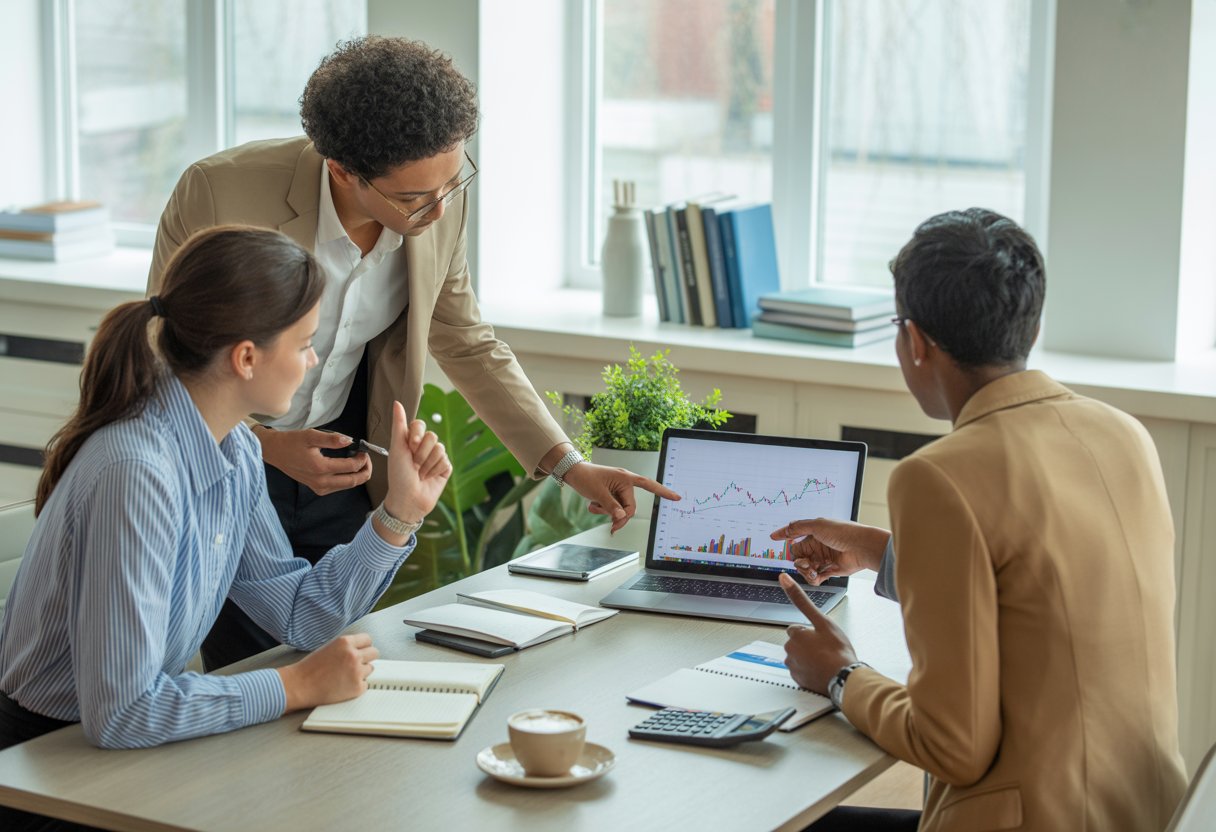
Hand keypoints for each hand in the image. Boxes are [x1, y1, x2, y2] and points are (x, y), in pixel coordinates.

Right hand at [256, 427, 371, 495]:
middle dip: (365, 470)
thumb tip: (350, 440)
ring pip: (348, 486)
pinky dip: (347, 479)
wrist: (275, 452)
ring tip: (358, 460)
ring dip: (357, 475)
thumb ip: (332, 439)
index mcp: (321, 468)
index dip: (362, 459)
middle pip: (353, 481)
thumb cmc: (292, 442)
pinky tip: (346, 467)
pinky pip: (339, 487)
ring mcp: (319, 488)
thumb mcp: (311, 435)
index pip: (351, 467)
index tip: (363, 449)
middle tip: (365, 457)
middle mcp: (321, 482)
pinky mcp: (317, 489)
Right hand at [277, 633, 378, 711]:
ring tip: (344, 676)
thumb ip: (346, 647)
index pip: (368, 639)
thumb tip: (361, 649)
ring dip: (361, 672)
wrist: (299, 685)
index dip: (364, 646)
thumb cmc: (310, 668)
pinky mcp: (357, 687)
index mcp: (345, 642)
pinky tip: (343, 686)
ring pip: (370, 668)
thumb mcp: (329, 647)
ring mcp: (356, 672)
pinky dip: (357, 686)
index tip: (362, 650)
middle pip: (374, 652)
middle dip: (367, 658)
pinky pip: (365, 684)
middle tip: (357, 664)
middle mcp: (353, 655)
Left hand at [380, 402, 451, 535]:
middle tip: (414, 464)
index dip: (416, 435)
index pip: (420, 424)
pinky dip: (436, 470)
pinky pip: (446, 461)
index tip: (410, 447)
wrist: (408, 499)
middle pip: (432, 436)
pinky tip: (429, 478)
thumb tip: (397, 402)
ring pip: (440, 448)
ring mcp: (435, 457)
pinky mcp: (445, 468)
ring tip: (420, 474)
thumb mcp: (397, 448)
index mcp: (411, 440)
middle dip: (421, 452)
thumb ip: (399, 425)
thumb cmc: (398, 475)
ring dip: (428, 463)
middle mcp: (423, 447)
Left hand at [564, 461, 680, 532]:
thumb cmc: (586, 477)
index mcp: (626, 478)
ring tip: (593, 504)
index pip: (649, 485)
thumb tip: (623, 517)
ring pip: (619, 509)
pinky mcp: (611, 495)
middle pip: (630, 508)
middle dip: (618, 516)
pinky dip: (602, 509)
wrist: (572, 473)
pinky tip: (592, 503)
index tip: (677, 498)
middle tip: (611, 527)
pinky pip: (612, 508)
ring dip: (606, 511)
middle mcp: (624, 484)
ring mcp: (617, 490)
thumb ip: (612, 507)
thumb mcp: (599, 494)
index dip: (663, 492)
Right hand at [769, 518, 890, 585]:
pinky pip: (815, 578)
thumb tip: (780, 531)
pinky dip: (814, 578)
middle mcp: (818, 547)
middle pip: (798, 558)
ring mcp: (824, 559)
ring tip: (814, 570)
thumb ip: (797, 528)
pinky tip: (818, 575)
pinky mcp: (830, 571)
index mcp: (814, 534)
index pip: (794, 542)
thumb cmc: (843, 533)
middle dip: (799, 562)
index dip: (787, 543)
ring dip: (807, 571)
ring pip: (805, 569)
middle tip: (806, 562)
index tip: (774, 541)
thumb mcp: (817, 525)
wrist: (862, 548)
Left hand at [779, 573, 858, 694]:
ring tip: (826, 660)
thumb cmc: (837, 651)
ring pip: (800, 657)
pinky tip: (823, 670)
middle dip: (809, 645)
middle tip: (826, 649)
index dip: (811, 632)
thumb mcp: (822, 621)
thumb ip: (801, 600)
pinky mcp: (799, 680)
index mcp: (795, 636)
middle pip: (798, 643)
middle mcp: (790, 651)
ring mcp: (794, 667)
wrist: (845, 678)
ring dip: (810, 657)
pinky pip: (803, 671)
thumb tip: (783, 578)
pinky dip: (811, 670)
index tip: (822, 638)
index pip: (797, 629)